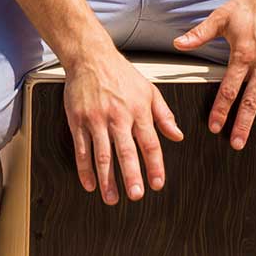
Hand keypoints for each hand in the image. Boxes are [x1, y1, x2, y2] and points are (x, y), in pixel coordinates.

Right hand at [60, 46, 184, 204]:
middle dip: (131, 175)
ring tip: (112, 197)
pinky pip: (81, 148)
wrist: (90, 57)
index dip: (154, 165)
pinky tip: (90, 183)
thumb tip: (177, 135)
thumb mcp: (150, 90)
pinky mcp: (78, 121)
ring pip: (102, 154)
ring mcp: (96, 119)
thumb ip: (164, 115)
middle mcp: (118, 116)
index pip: (150, 143)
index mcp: (138, 110)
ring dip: (107, 179)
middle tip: (135, 195)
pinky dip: (84, 168)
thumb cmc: (120, 73)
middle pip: (126, 151)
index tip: (157, 183)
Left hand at [173, 0, 255, 148]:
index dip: (221, 109)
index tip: (215, 127)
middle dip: (244, 124)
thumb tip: (178, 44)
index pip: (229, 89)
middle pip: (253, 101)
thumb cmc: (251, 3)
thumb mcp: (222, 16)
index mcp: (244, 54)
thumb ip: (200, 34)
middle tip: (237, 145)